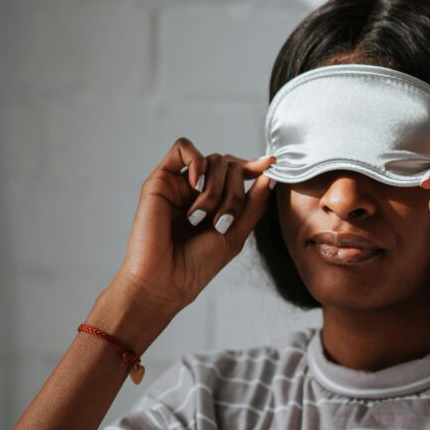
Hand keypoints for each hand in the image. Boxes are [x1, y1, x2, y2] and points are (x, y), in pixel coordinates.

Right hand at [108, 137, 276, 317]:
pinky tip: (197, 184)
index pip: (237, 173)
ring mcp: (179, 184)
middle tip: (221, 221)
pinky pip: (182, 148)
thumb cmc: (198, 264)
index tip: (270, 164)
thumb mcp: (237, 233)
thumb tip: (269, 174)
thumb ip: (254, 203)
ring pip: (212, 159)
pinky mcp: (160, 180)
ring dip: (217, 188)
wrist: (166, 280)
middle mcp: (197, 190)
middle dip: (234, 192)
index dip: (254, 166)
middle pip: (229, 165)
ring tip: (201, 217)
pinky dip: (197, 161)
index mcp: (216, 202)